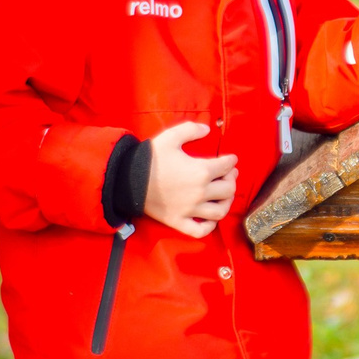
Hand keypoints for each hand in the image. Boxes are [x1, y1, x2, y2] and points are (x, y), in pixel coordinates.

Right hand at [144, 121, 238, 238]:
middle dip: (231, 180)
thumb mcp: (170, 137)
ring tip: (223, 196)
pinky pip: (200, 230)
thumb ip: (191, 129)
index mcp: (201, 171)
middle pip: (228, 190)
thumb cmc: (150, 158)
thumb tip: (207, 128)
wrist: (127, 179)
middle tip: (228, 175)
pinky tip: (210, 218)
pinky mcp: (178, 221)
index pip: (227, 166)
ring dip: (226, 203)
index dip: (231, 161)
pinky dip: (209, 226)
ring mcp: (190, 210)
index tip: (231, 159)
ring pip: (220, 211)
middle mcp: (200, 192)